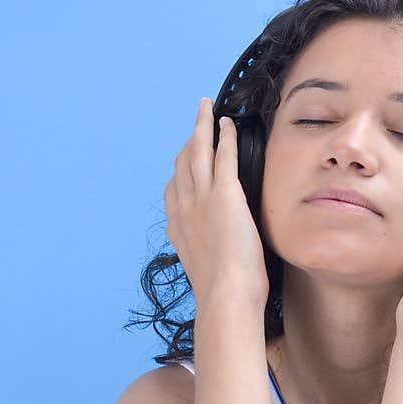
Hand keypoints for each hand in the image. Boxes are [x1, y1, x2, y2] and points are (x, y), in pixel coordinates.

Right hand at [164, 98, 268, 307]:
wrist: (225, 295)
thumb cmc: (223, 292)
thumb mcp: (205, 270)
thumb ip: (206, 253)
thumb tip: (217, 253)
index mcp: (178, 228)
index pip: (174, 190)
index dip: (180, 171)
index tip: (186, 161)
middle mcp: (184, 208)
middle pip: (182, 163)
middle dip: (188, 140)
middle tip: (197, 123)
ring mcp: (202, 198)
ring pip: (197, 151)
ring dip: (202, 126)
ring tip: (207, 108)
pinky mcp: (225, 194)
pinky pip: (223, 155)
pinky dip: (224, 136)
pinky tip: (228, 124)